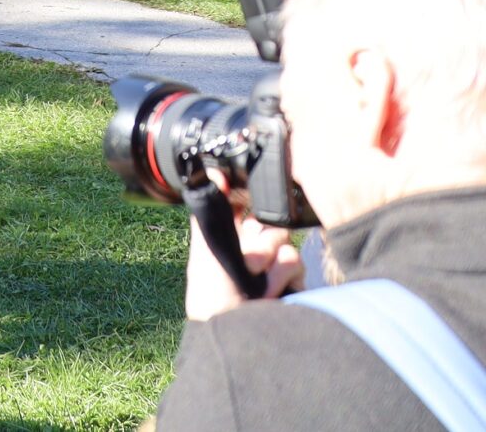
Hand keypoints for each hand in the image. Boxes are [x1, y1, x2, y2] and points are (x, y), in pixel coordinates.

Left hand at [184, 181, 302, 318]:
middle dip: (257, 241)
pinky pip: (296, 261)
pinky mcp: (293, 280)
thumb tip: (213, 173)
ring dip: (267, 263)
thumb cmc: (212, 291)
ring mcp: (275, 264)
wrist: (234, 326)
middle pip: (269, 223)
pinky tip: (268, 291)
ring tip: (254, 282)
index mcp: (230, 235)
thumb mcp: (204, 247)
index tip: (247, 204)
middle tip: (245, 262)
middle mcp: (254, 247)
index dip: (247, 203)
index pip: (246, 206)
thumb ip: (211, 211)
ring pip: (284, 241)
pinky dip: (281, 277)